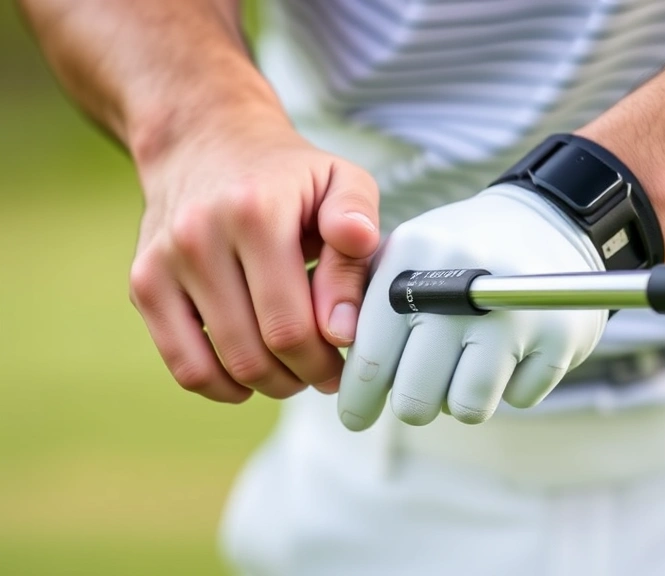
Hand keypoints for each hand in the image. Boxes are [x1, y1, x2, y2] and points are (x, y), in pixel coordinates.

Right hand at [128, 108, 378, 402]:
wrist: (206, 140)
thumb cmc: (287, 173)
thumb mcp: (342, 181)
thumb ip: (356, 237)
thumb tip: (345, 320)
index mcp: (255, 212)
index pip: (291, 324)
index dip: (325, 359)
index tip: (346, 359)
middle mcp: (199, 237)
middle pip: (255, 352)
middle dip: (301, 376)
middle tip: (325, 370)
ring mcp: (164, 263)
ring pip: (219, 367)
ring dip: (267, 384)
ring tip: (293, 369)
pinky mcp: (143, 284)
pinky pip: (182, 365)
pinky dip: (221, 385)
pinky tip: (250, 373)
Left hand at [336, 184, 607, 429]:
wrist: (545, 222)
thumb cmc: (456, 254)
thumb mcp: (403, 255)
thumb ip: (359, 302)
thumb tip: (337, 374)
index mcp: (413, 261)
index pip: (370, 357)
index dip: (358, 400)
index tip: (356, 417)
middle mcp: (462, 287)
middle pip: (415, 397)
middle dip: (414, 403)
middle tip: (421, 392)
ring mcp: (515, 312)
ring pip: (468, 408)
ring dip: (464, 399)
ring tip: (468, 366)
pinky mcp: (560, 336)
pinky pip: (519, 399)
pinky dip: (512, 386)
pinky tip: (513, 349)